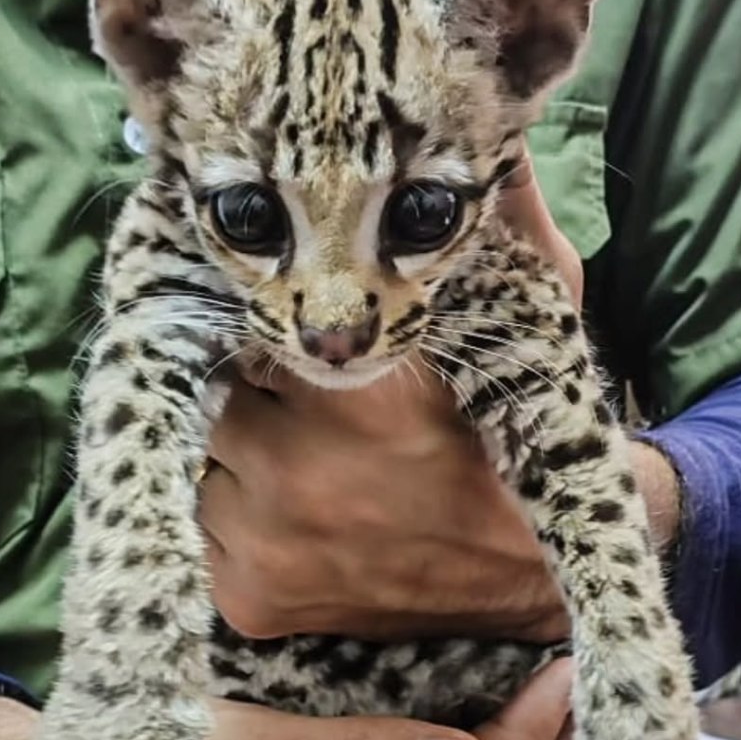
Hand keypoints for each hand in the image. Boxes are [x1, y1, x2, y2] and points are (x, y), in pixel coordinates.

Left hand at [201, 169, 582, 641]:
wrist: (532, 582)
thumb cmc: (523, 436)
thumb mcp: (537, 320)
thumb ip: (505, 228)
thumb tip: (488, 139)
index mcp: (367, 393)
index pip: (260, 318)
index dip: (280, 318)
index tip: (297, 322)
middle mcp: (302, 475)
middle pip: (217, 387)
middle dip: (254, 385)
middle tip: (310, 403)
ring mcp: (268, 545)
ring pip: (203, 455)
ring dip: (240, 449)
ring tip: (310, 463)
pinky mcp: (250, 600)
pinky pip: (205, 524)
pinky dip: (239, 512)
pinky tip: (300, 516)